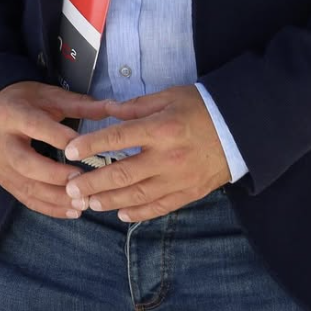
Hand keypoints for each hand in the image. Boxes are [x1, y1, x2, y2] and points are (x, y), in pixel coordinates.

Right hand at [0, 81, 110, 218]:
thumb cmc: (24, 102)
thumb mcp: (49, 96)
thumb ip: (79, 105)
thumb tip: (112, 108)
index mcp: (14, 115)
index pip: (36, 127)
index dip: (60, 137)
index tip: (84, 148)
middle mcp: (4, 143)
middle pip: (27, 163)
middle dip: (55, 175)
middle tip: (82, 180)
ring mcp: (2, 166)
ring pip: (27, 186)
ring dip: (55, 198)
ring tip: (82, 203)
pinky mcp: (5, 181)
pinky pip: (27, 199)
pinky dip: (49, 208)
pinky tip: (71, 211)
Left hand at [63, 85, 231, 222]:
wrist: (241, 128)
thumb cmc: (202, 107)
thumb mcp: (169, 96)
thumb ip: (136, 107)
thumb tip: (107, 110)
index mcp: (160, 128)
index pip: (117, 138)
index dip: (90, 146)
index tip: (69, 151)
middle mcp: (167, 157)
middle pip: (121, 174)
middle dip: (91, 183)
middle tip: (71, 188)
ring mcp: (178, 178)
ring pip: (136, 196)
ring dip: (109, 201)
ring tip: (89, 202)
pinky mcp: (188, 193)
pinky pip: (159, 208)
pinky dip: (138, 213)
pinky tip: (121, 214)